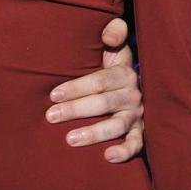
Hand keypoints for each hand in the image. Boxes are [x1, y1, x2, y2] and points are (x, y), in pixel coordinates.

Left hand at [47, 17, 143, 162]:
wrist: (131, 85)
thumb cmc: (111, 66)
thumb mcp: (114, 47)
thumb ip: (113, 33)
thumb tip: (109, 37)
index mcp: (123, 73)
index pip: (99, 81)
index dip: (76, 87)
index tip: (53, 95)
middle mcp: (132, 94)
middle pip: (104, 103)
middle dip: (76, 110)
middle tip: (50, 116)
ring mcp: (136, 115)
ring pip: (117, 125)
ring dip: (94, 133)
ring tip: (70, 139)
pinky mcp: (140, 132)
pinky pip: (136, 144)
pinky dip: (124, 151)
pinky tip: (107, 157)